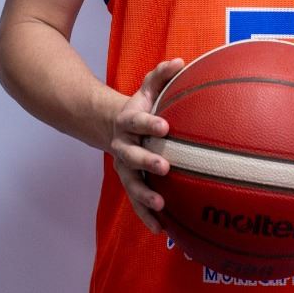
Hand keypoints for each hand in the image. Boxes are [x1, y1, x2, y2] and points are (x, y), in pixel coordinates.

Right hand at [109, 57, 184, 231]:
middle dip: (146, 162)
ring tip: (161, 206)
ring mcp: (124, 168)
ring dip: (144, 197)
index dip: (148, 124)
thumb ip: (161, 75)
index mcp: (128, 123)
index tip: (164, 127)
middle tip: (164, 168)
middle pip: (131, 156)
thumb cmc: (141, 106)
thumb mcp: (148, 89)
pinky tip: (162, 230)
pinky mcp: (130, 184)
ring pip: (131, 184)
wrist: (112, 126)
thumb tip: (181, 61)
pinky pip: (137, 203)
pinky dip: (147, 217)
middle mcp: (122, 147)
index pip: (137, 122)